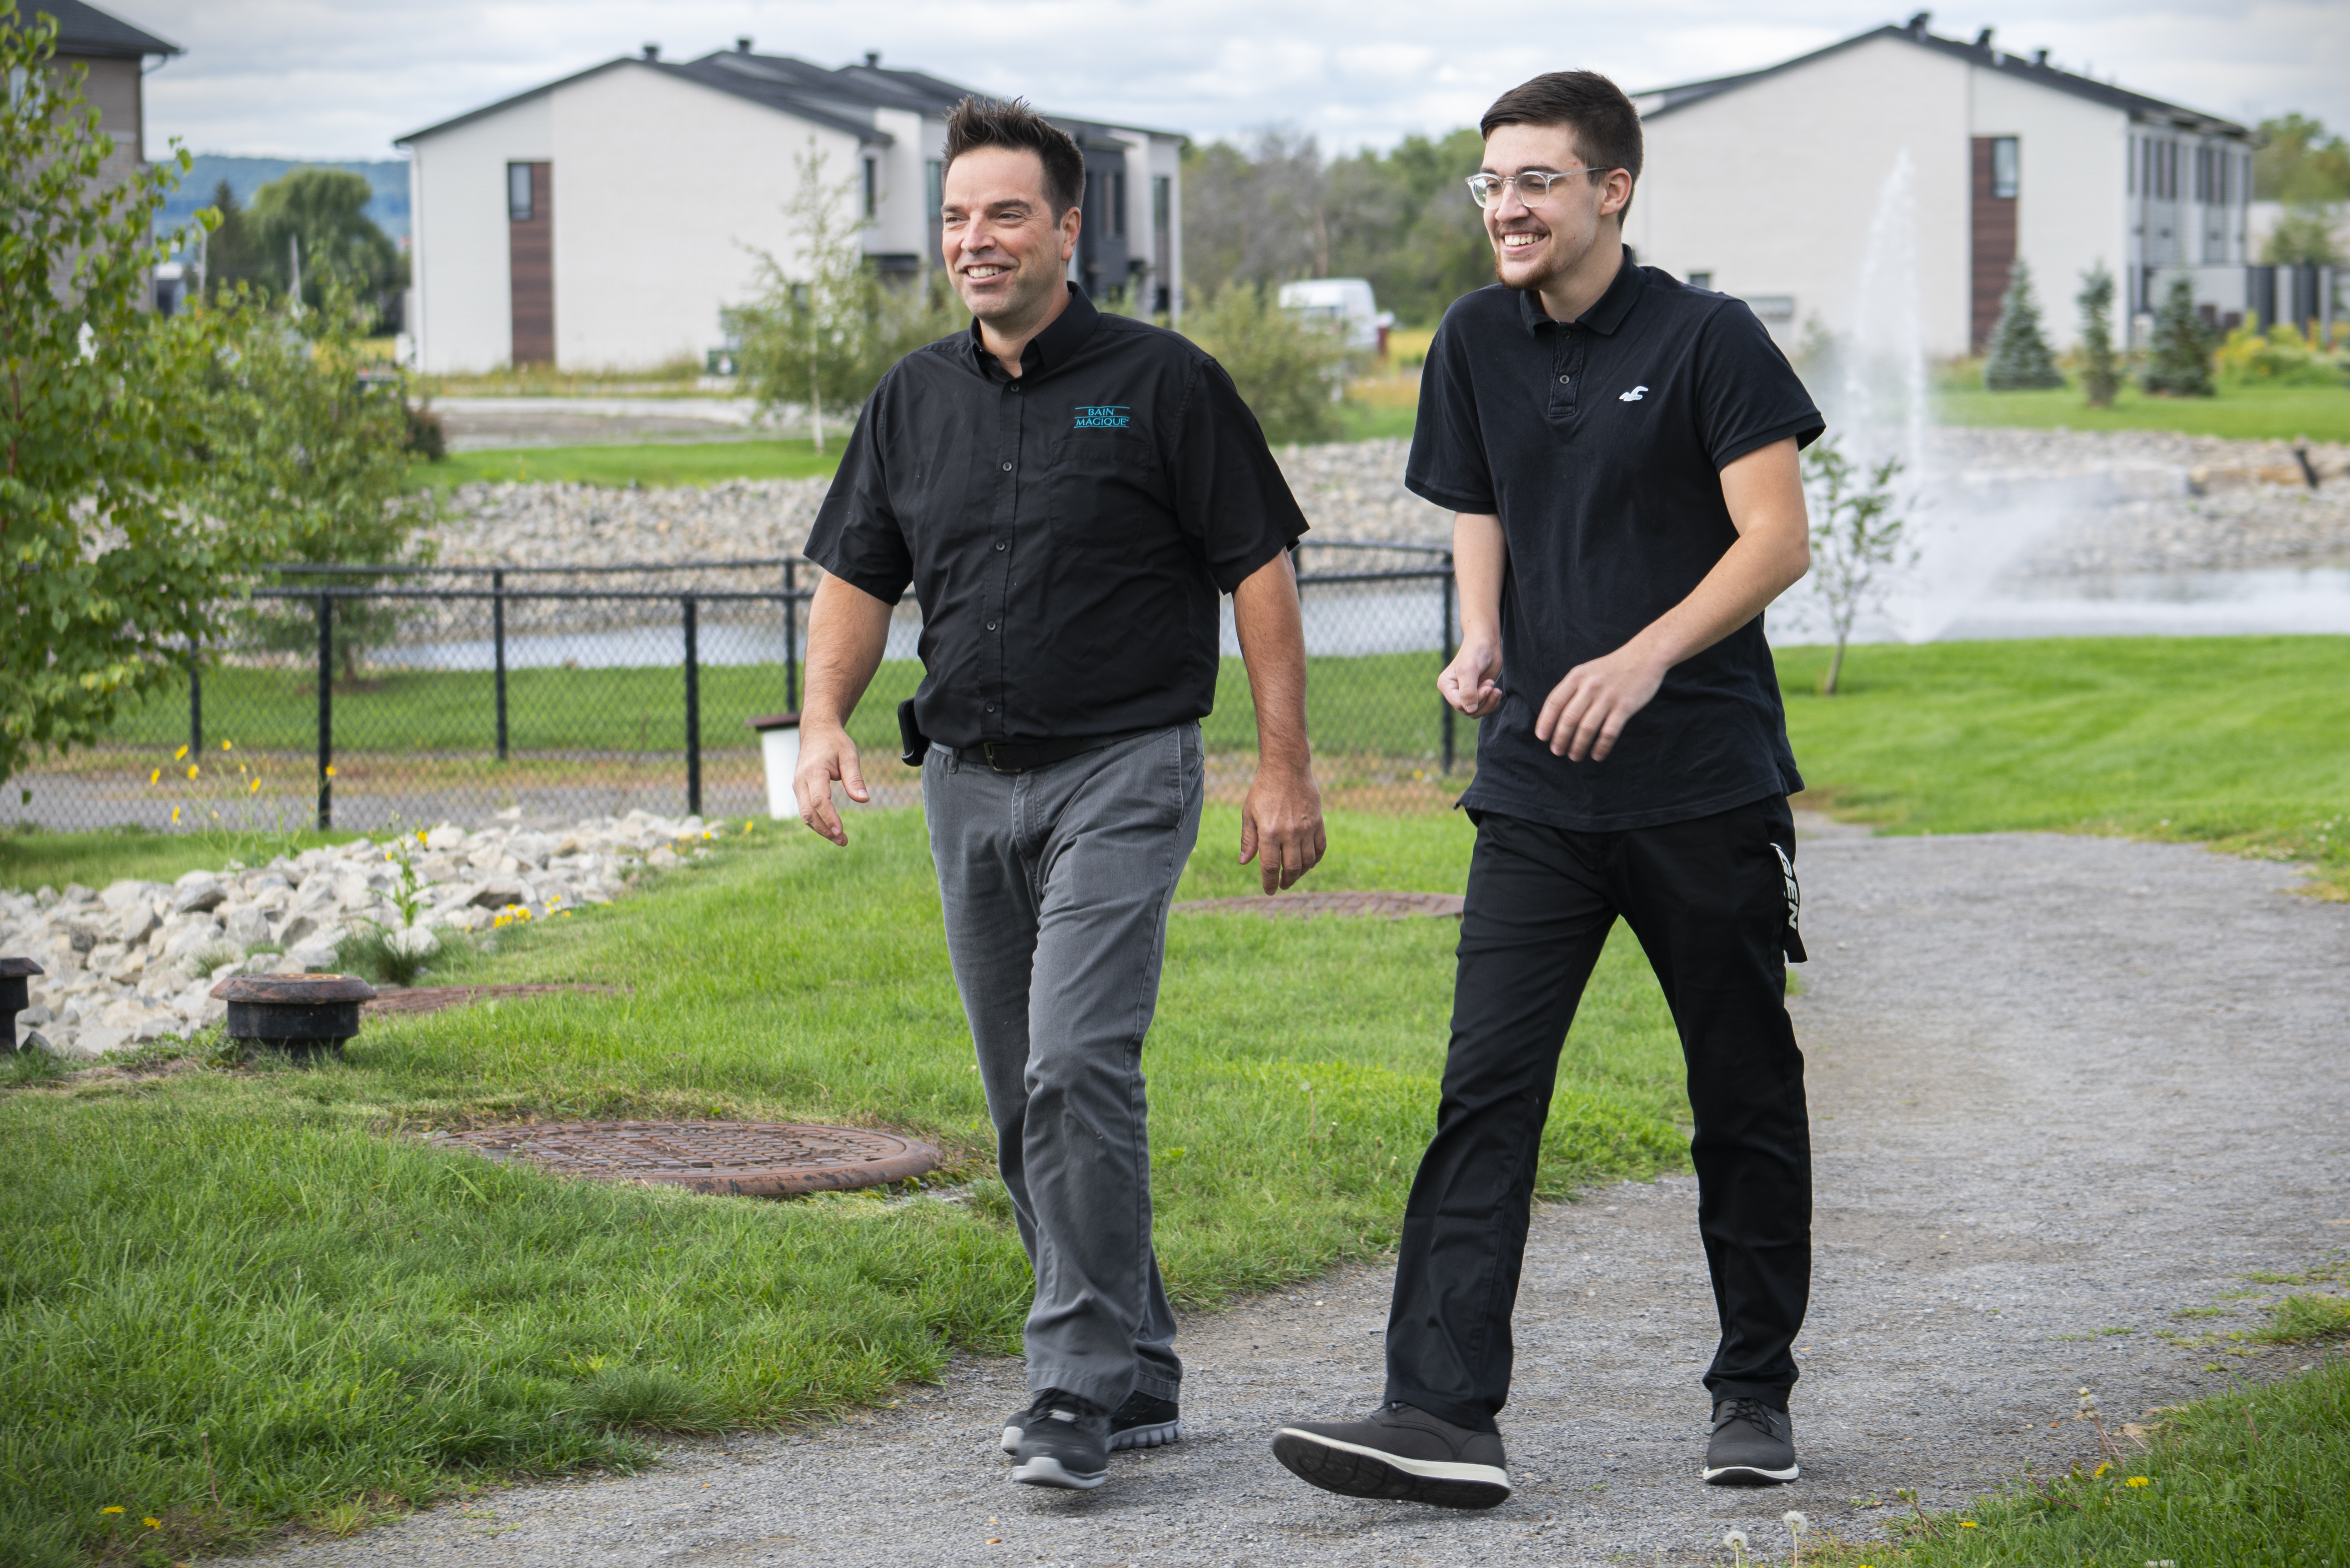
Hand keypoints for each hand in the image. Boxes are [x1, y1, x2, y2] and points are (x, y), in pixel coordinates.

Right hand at [793, 720, 868, 845]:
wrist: (817, 732)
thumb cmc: (835, 743)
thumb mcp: (849, 755)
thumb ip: (855, 779)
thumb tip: (863, 800)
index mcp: (814, 771)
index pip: (819, 800)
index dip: (829, 818)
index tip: (841, 831)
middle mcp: (801, 780)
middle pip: (808, 812)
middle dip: (825, 829)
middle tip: (843, 841)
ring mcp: (798, 786)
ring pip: (805, 814)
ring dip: (821, 829)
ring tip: (841, 839)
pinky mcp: (800, 789)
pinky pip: (806, 809)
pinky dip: (817, 822)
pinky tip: (832, 829)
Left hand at [1240, 763, 1325, 893]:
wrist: (1287, 767)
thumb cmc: (1263, 790)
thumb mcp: (1249, 813)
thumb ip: (1248, 839)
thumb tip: (1244, 862)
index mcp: (1269, 832)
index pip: (1269, 867)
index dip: (1269, 883)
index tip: (1269, 890)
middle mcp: (1289, 833)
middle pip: (1291, 868)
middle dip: (1286, 881)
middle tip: (1282, 885)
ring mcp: (1306, 828)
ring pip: (1308, 861)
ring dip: (1300, 873)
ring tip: (1293, 875)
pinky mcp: (1318, 822)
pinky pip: (1321, 848)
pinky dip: (1315, 860)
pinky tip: (1308, 862)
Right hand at [1439, 638, 1503, 716]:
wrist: (1486, 643)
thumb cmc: (1475, 652)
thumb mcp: (1469, 670)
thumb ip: (1468, 691)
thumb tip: (1470, 710)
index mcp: (1446, 685)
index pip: (1459, 704)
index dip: (1476, 700)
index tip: (1488, 686)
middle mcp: (1453, 692)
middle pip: (1468, 710)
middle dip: (1483, 701)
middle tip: (1491, 685)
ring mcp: (1465, 694)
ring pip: (1476, 712)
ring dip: (1489, 703)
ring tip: (1495, 688)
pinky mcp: (1477, 694)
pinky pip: (1483, 708)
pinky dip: (1492, 702)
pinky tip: (1496, 691)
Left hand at [1535, 643, 1668, 761]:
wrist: (1645, 655)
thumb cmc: (1612, 667)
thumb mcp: (1587, 671)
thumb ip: (1572, 689)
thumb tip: (1555, 716)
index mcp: (1577, 676)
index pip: (1554, 702)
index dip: (1545, 722)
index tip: (1542, 738)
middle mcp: (1590, 686)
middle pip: (1568, 718)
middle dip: (1560, 739)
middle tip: (1557, 752)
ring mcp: (1608, 696)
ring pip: (1586, 728)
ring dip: (1578, 746)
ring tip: (1574, 757)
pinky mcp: (1625, 706)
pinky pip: (1609, 732)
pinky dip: (1601, 747)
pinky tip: (1597, 755)